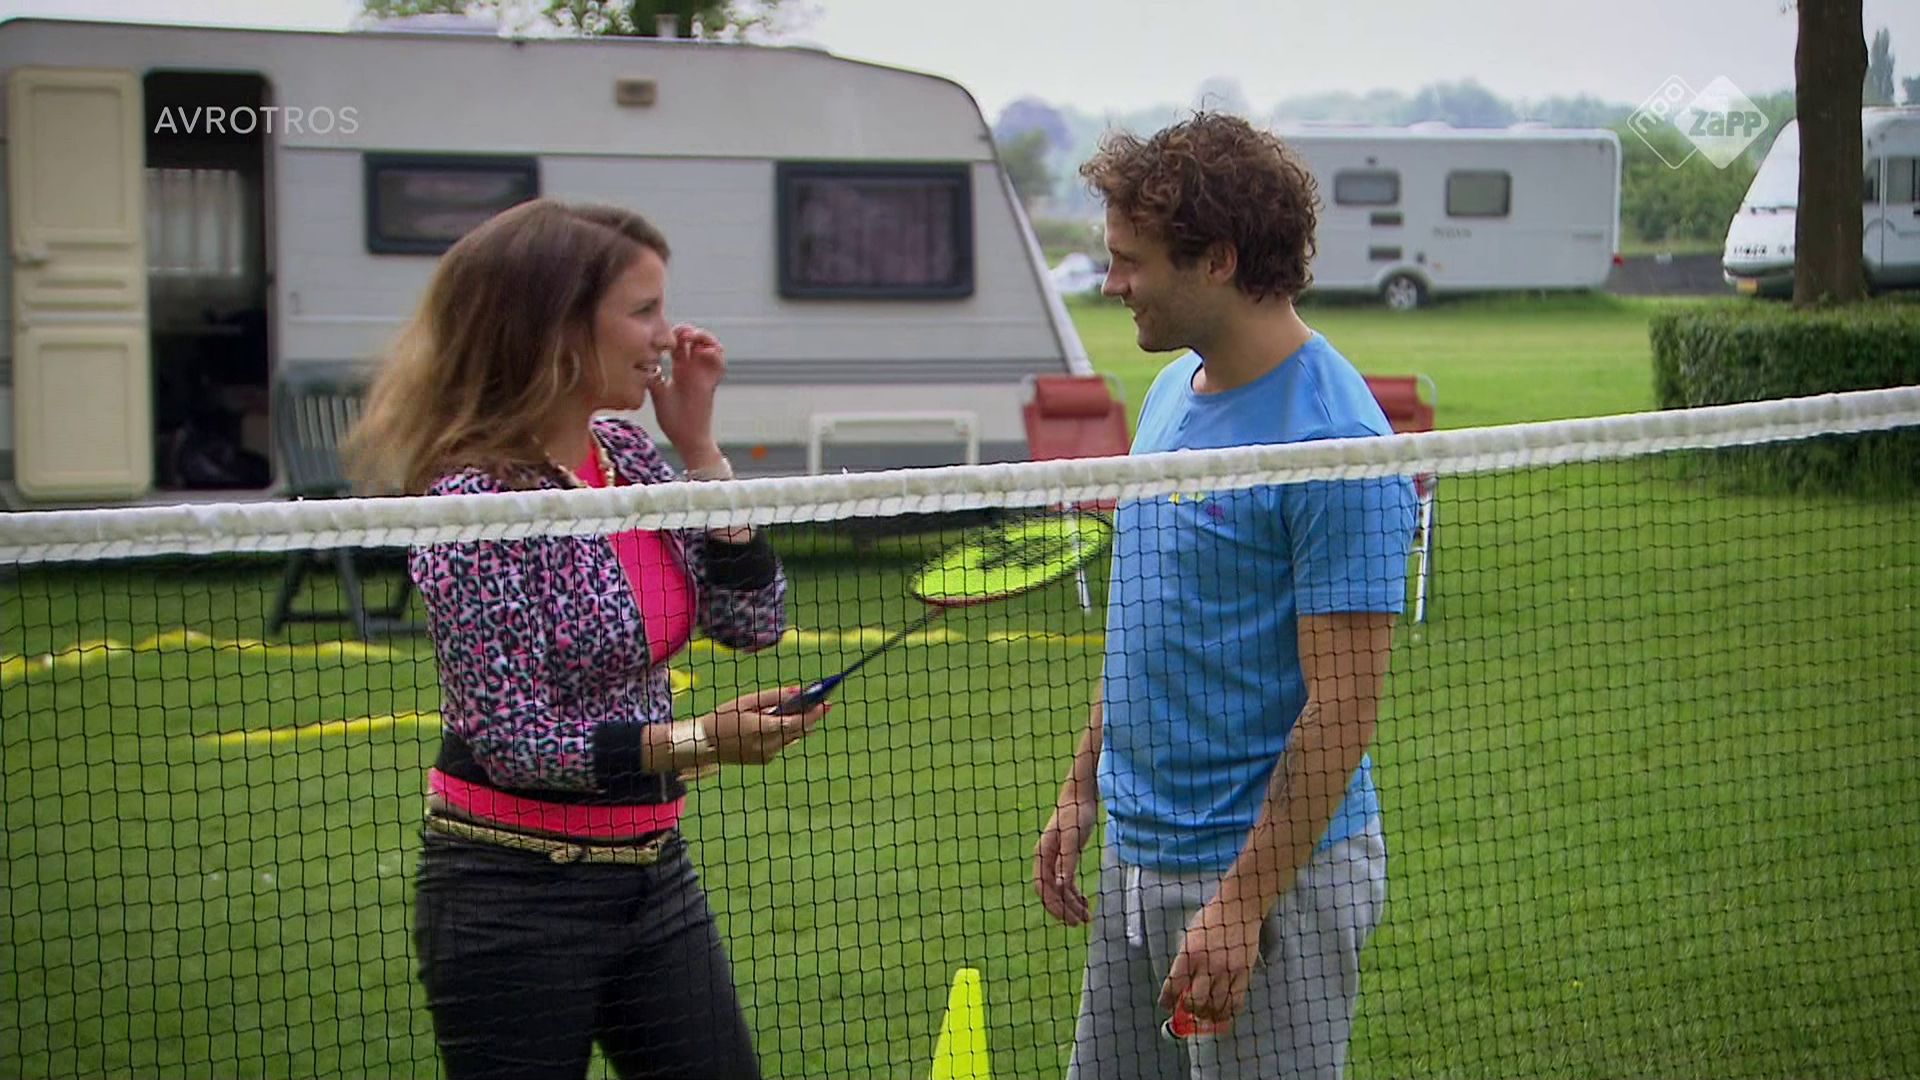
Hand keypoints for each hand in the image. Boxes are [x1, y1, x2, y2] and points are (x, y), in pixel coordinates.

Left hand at [651, 324, 725, 462]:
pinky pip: (719, 361)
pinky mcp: (712, 381)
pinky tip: (702, 350)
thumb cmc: (673, 420)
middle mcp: (693, 369)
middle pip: (695, 339)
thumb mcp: (657, 392)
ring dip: (703, 337)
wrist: (688, 438)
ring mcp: (704, 373)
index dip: (673, 335)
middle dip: (687, 331)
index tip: (663, 337)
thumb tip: (640, 362)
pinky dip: (714, 352)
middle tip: (680, 333)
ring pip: (711, 345)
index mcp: (679, 370)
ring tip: (692, 337)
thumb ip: (652, 376)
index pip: (678, 344)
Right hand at [703, 686, 826, 764]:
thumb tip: (797, 691)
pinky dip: (788, 732)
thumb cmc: (725, 716)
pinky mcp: (765, 760)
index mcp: (757, 729)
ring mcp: (766, 755)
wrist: (706, 744)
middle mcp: (764, 745)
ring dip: (803, 724)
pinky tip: (789, 722)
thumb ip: (772, 697)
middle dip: (813, 717)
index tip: (826, 703)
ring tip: (813, 709)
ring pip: (793, 738)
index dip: (810, 714)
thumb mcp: (746, 701)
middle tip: (827, 705)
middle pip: (797, 731)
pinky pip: (783, 744)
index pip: (791, 722)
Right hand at [1032, 786, 1097, 924]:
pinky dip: (1074, 894)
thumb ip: (1066, 862)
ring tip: (1087, 918)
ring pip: (1058, 889)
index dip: (1052, 905)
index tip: (1067, 919)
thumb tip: (1060, 887)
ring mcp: (1054, 859)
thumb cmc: (1076, 814)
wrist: (1081, 796)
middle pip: (1050, 891)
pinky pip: (1065, 882)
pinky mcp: (1064, 857)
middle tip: (1080, 923)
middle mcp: (1045, 859)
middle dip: (1063, 909)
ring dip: (1071, 905)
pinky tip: (1084, 902)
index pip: (1042, 887)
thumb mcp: (1073, 839)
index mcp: (1042, 854)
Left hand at [1158, 898, 1264, 1023]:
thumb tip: (1180, 987)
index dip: (1167, 1001)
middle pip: (1195, 1002)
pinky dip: (1228, 1012)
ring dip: (1208, 1015)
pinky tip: (1223, 1011)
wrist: (1238, 908)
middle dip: (1189, 1010)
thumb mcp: (1190, 938)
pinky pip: (1236, 1002)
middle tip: (1188, 1010)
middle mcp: (1207, 965)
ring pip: (1216, 1007)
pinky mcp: (1244, 973)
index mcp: (1189, 954)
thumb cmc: (1212, 920)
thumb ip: (1185, 962)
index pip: (1173, 986)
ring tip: (1205, 1013)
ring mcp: (1227, 971)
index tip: (1166, 1005)